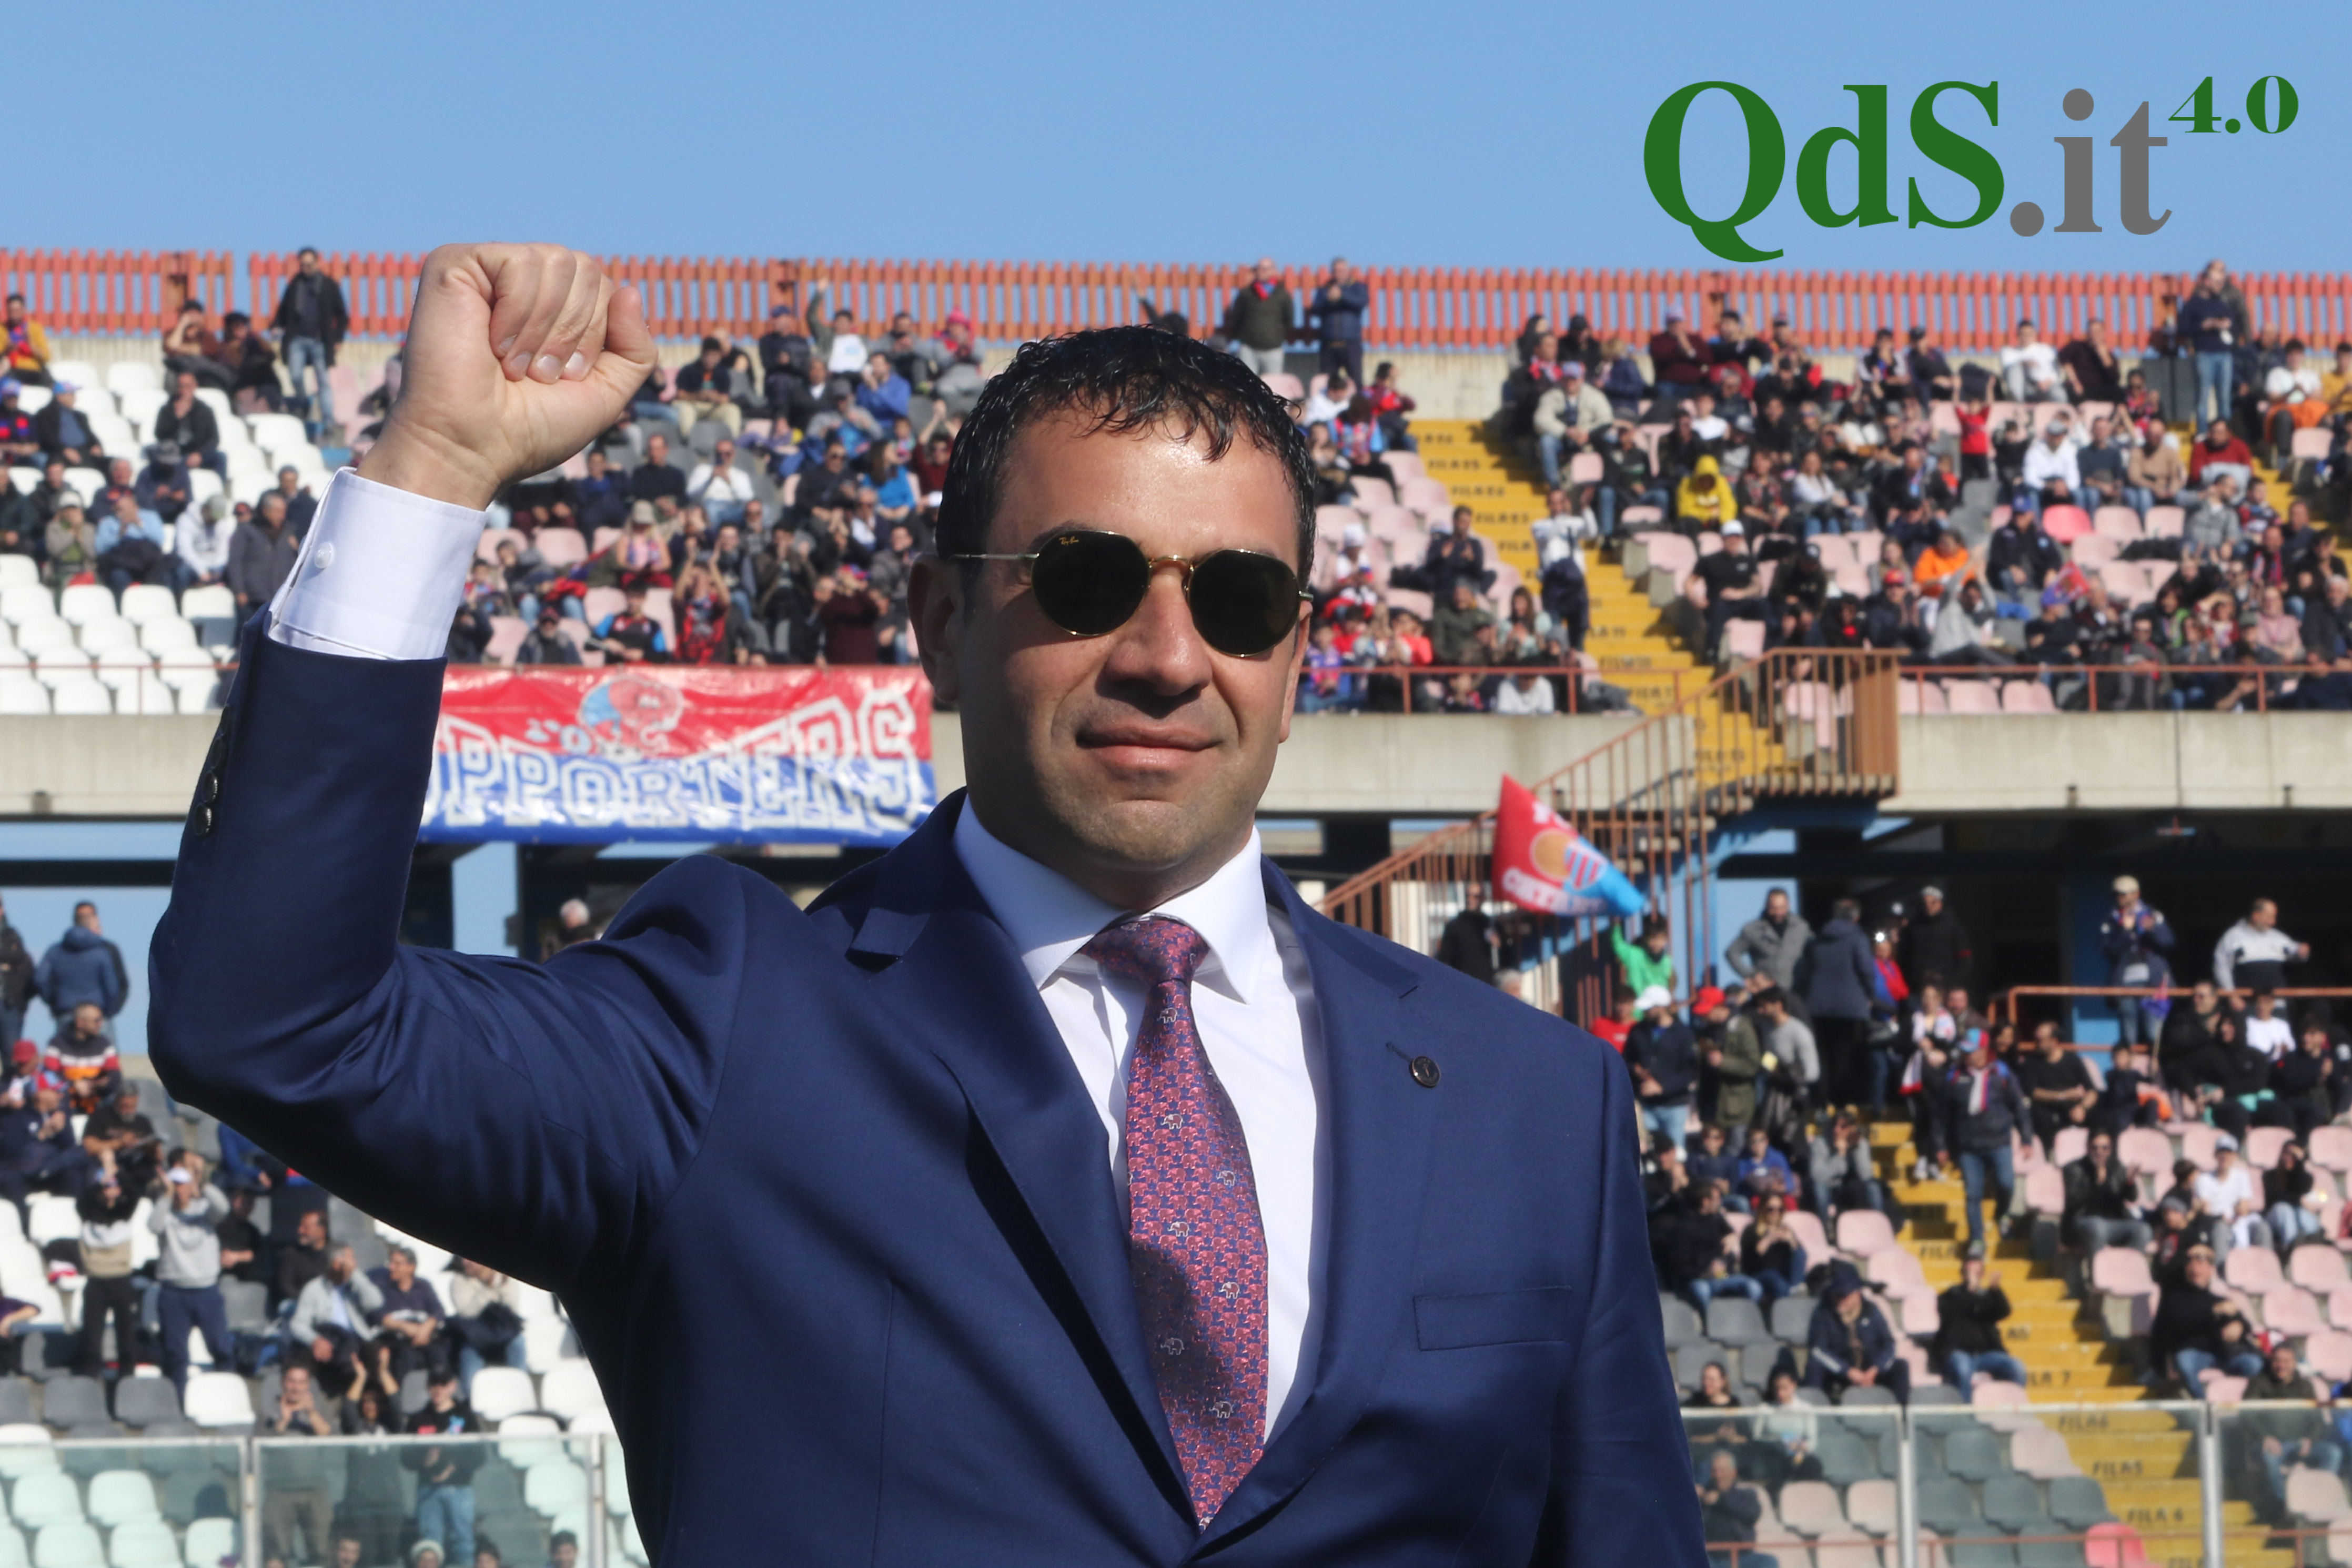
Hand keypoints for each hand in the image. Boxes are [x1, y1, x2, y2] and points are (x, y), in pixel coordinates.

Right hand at [356, 244, 654, 508]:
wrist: (473, 446)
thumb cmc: (532, 426)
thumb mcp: (606, 392)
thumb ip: (636, 348)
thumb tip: (631, 290)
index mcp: (552, 306)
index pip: (603, 287)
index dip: (595, 335)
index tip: (564, 378)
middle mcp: (520, 282)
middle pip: (586, 268)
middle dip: (573, 331)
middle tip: (538, 373)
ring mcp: (486, 270)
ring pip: (557, 261)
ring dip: (545, 328)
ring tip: (513, 364)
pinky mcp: (454, 264)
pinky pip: (520, 262)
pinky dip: (518, 313)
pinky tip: (492, 344)